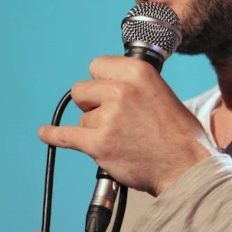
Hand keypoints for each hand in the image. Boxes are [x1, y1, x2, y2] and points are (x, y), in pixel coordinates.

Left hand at [38, 56, 216, 195]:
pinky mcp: (98, 143)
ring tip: (121, 139)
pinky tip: (45, 132)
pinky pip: (65, 136)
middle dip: (91, 103)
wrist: (186, 166)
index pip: (97, 64)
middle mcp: (121, 90)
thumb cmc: (177, 133)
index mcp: (138, 72)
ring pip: (81, 118)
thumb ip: (132, 85)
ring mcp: (108, 117)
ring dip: (94, 129)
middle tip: (111, 117)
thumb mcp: (160, 92)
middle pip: (81, 89)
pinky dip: (53, 135)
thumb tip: (106, 85)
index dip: (101, 81)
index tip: (106, 90)